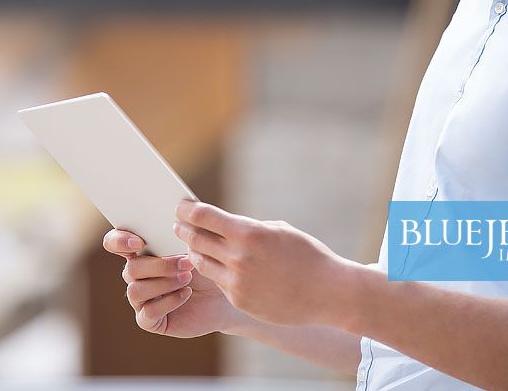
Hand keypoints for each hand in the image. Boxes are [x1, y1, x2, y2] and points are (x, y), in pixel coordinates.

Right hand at [102, 228, 246, 337]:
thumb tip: (180, 208)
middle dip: (158, 265)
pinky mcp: (151, 320)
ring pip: (135, 290)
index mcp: (140, 251)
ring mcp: (141, 299)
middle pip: (130, 269)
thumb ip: (182, 227)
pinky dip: (168, 302)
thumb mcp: (196, 242)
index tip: (138, 242)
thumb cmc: (208, 263)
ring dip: (163, 283)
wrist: (226, 293)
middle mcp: (136, 275)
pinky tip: (186, 294)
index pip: (114, 242)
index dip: (119, 241)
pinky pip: (147, 313)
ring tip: (187, 278)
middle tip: (186, 263)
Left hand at [173, 200, 353, 327]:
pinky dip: (215, 272)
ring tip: (192, 244)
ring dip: (194, 252)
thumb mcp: (278, 230)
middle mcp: (238, 257)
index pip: (204, 216)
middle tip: (178, 224)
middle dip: (184, 229)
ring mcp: (237, 282)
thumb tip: (223, 225)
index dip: (188, 210)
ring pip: (201, 263)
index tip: (181, 207)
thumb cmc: (307, 255)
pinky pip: (219, 282)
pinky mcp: (239, 301)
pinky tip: (215, 265)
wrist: (328, 293)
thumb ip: (248, 228)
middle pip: (196, 239)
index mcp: (248, 233)